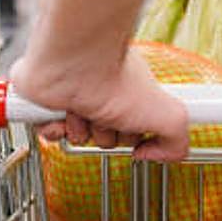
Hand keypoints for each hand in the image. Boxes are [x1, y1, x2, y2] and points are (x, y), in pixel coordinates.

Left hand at [10, 47, 188, 161]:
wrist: (77, 64)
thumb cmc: (116, 78)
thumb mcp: (170, 117)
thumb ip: (176, 144)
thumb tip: (150, 155)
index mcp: (129, 92)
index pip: (131, 131)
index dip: (132, 136)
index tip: (133, 129)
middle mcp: (101, 93)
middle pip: (105, 138)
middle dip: (106, 135)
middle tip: (108, 116)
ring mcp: (72, 97)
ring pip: (76, 137)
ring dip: (81, 130)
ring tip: (84, 109)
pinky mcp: (45, 101)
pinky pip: (48, 132)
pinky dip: (54, 129)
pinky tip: (63, 113)